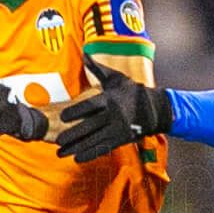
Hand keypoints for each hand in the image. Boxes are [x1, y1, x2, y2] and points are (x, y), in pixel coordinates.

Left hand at [54, 56, 171, 162]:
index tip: (62, 117)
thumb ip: (98, 69)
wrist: (155, 109)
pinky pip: (103, 148)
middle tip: (58, 140)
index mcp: (110, 99)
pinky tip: (77, 158)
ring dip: (77, 147)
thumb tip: (85, 54)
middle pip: (90, 126)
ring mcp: (118, 128)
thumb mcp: (116, 78)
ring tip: (61, 152)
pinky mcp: (121, 139)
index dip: (76, 112)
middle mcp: (114, 114)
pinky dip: (90, 154)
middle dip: (73, 134)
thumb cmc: (133, 91)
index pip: (90, 106)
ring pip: (94, 140)